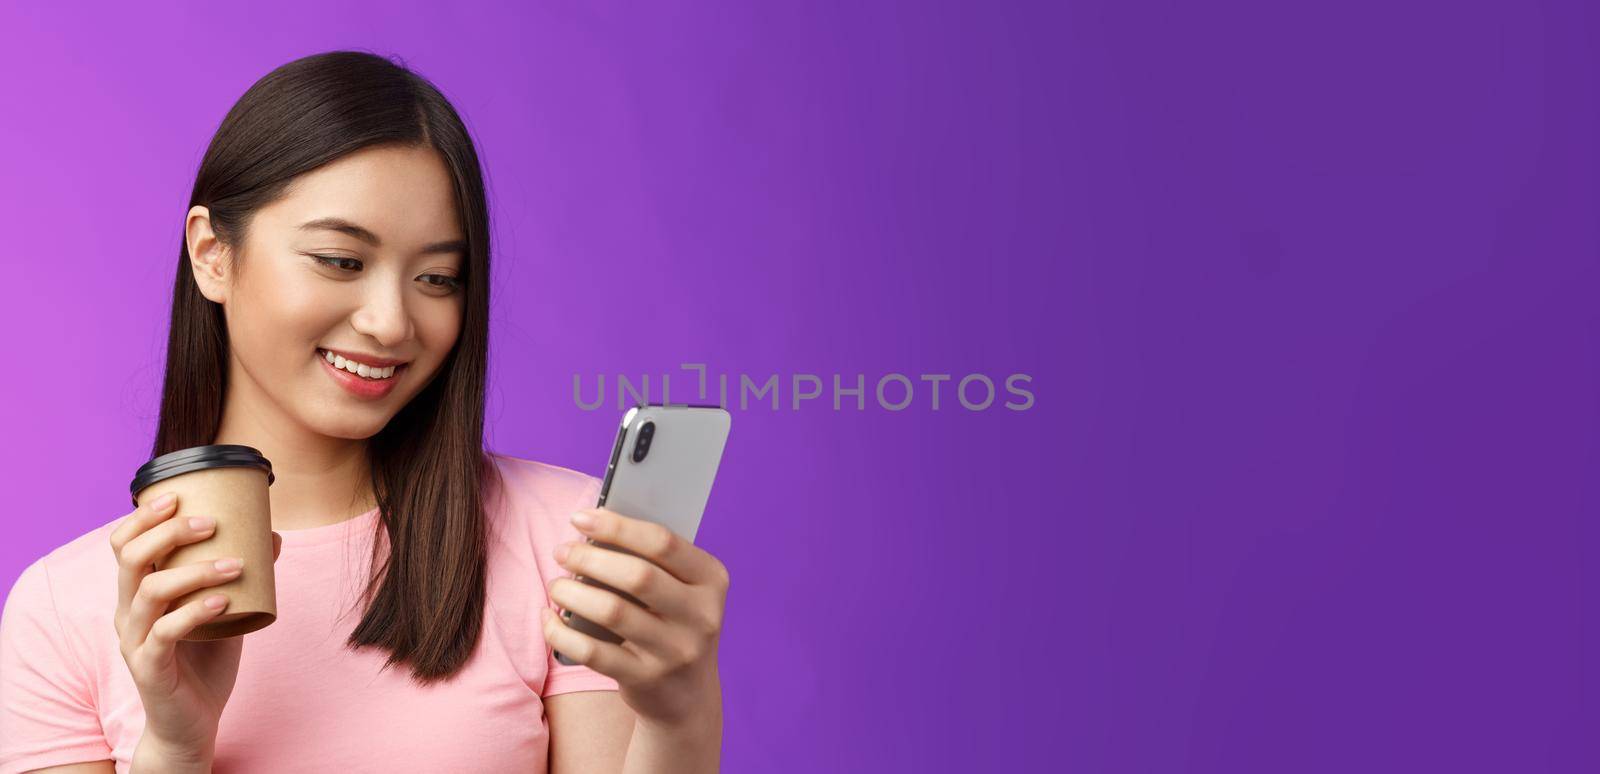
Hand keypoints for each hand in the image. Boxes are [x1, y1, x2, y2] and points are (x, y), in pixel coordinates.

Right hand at [109, 492, 282, 755]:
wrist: (192, 721)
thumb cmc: (204, 660)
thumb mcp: (223, 609)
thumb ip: (239, 575)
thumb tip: (271, 535)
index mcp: (138, 593)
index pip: (124, 544)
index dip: (143, 517)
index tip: (177, 494)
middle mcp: (128, 612)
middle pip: (131, 558)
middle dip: (168, 531)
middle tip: (211, 523)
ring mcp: (136, 640)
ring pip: (150, 590)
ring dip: (195, 570)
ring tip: (236, 564)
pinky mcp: (150, 668)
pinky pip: (166, 633)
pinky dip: (195, 611)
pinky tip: (223, 601)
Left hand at [542, 507, 729, 727]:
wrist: (689, 696)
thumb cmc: (672, 624)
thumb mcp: (681, 591)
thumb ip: (651, 562)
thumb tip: (593, 530)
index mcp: (711, 580)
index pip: (663, 543)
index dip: (617, 526)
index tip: (580, 517)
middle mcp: (701, 616)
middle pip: (638, 576)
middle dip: (589, 558)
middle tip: (561, 551)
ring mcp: (676, 651)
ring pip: (613, 612)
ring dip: (573, 593)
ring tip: (555, 584)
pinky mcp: (647, 679)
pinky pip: (592, 652)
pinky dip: (562, 632)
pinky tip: (550, 619)